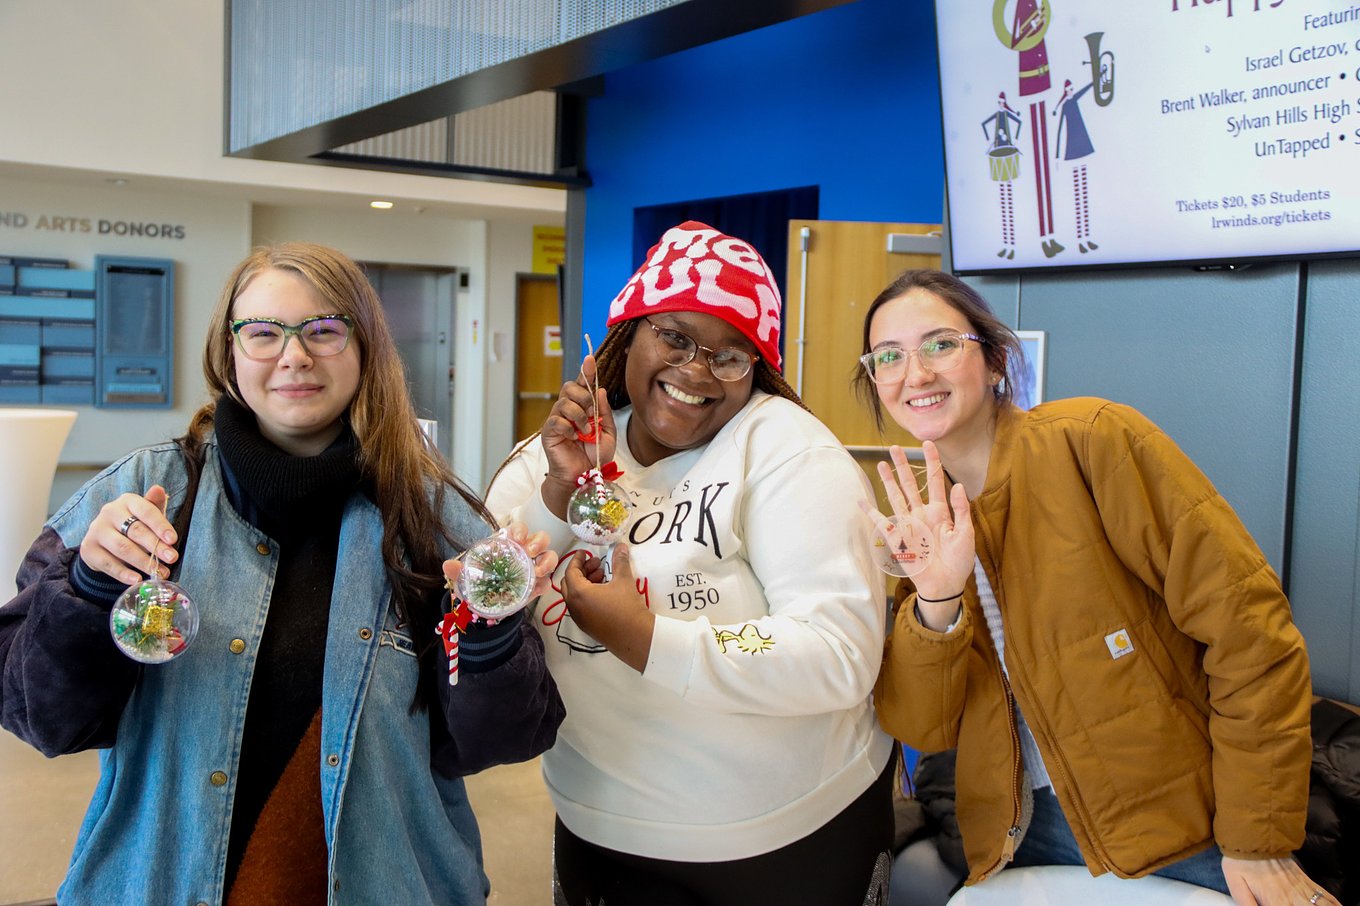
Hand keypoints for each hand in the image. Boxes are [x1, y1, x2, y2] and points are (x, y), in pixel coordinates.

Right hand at [78, 485, 177, 584]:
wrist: (103, 540)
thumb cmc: (132, 524)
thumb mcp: (145, 514)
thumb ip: (155, 505)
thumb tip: (159, 490)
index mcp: (127, 501)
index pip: (145, 510)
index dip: (160, 525)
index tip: (173, 539)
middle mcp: (109, 512)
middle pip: (135, 530)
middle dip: (155, 546)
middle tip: (172, 558)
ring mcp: (96, 531)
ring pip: (122, 547)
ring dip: (143, 562)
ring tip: (160, 572)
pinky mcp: (88, 549)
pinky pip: (108, 563)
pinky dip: (123, 573)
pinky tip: (137, 579)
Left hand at [440, 522, 558, 601]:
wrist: (488, 603)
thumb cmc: (481, 580)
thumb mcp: (468, 576)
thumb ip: (458, 570)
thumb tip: (448, 565)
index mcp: (510, 543)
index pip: (520, 528)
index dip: (521, 529)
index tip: (517, 538)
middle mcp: (526, 552)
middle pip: (541, 538)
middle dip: (539, 542)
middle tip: (530, 551)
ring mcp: (535, 568)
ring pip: (550, 557)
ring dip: (547, 561)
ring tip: (538, 571)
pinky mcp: (538, 585)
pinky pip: (547, 581)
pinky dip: (544, 584)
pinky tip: (537, 589)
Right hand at [541, 354, 617, 518]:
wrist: (584, 477)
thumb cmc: (593, 456)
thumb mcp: (608, 433)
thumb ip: (604, 412)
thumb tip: (600, 390)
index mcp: (583, 408)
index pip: (583, 384)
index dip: (586, 371)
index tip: (590, 358)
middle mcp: (568, 410)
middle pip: (569, 387)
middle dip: (583, 396)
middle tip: (590, 413)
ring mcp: (557, 420)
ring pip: (564, 402)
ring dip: (579, 415)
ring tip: (584, 431)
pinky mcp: (549, 432)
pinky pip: (556, 420)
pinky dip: (569, 428)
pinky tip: (574, 437)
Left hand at [561, 544, 653, 671]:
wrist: (634, 637)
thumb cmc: (627, 607)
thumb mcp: (623, 581)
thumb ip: (619, 561)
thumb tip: (620, 546)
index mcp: (578, 593)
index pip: (571, 571)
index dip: (577, 559)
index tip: (585, 552)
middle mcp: (574, 606)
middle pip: (569, 583)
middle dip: (581, 571)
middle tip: (596, 564)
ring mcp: (579, 618)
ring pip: (574, 596)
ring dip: (584, 583)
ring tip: (603, 576)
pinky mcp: (586, 626)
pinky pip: (580, 606)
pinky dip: (586, 596)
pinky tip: (604, 592)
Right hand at [870, 442, 974, 629]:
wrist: (945, 585)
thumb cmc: (958, 561)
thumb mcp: (966, 534)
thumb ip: (961, 510)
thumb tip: (957, 486)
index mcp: (940, 512)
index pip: (934, 482)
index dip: (932, 463)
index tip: (928, 445)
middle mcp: (922, 514)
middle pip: (910, 485)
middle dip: (903, 466)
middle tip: (896, 448)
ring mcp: (908, 525)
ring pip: (896, 497)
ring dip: (889, 481)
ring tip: (882, 463)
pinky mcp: (898, 539)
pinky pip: (882, 523)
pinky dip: (871, 512)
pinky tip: (862, 501)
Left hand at [1222, 856, 1337, 905]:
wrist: (1251, 836)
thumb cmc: (1240, 862)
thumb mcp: (1236, 885)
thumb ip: (1246, 904)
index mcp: (1274, 901)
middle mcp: (1291, 897)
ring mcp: (1300, 887)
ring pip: (1322, 905)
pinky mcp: (1304, 879)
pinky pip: (1323, 894)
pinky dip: (1333, 902)